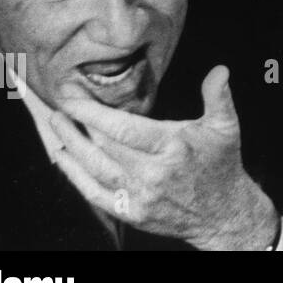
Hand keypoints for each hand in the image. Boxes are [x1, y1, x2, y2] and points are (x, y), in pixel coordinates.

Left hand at [49, 66, 277, 250]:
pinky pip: (94, 193)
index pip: (123, 129)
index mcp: (173, 148)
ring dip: (71, 144)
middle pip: (103, 147)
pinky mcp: (131, 212)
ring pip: (94, 168)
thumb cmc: (221, 164)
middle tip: (62, 101)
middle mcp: (153, 173)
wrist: (221, 213)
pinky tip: (63, 157)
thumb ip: (219, 97)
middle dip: (77, 123)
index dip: (93, 112)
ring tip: (56, 123)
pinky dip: (75, 175)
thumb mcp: (226, 127)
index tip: (74, 96)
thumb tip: (220, 69)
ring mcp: (139, 196)